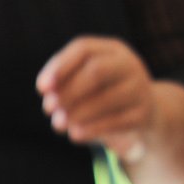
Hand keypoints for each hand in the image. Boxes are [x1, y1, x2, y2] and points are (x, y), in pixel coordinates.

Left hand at [38, 36, 155, 154]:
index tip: (41, 88)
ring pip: (106, 98)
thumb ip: (64, 82)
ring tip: (57, 124)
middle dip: (69, 91)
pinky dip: (92, 129)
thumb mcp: (84, 81)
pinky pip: (116, 121)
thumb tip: (48, 94)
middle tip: (48, 109)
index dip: (60, 67)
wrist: (142, 112)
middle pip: (97, 71)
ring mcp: (139, 88)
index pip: (83, 48)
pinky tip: (74, 135)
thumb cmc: (102, 93)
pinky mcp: (143, 114)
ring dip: (77, 113)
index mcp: (111, 50)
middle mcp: (128, 64)